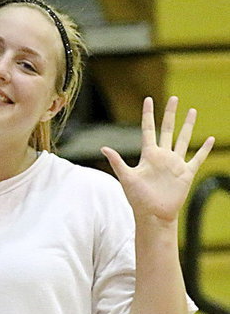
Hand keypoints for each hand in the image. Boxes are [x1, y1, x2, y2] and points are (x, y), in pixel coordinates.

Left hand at [101, 96, 214, 224]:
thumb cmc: (138, 199)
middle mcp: (162, 157)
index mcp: (149, 155)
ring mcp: (175, 164)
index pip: (148, 130)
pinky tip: (210, 139)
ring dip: (188, 126)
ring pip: (183, 139)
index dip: (148, 115)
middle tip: (174, 98)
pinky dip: (204, 149)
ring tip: (192, 110)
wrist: (153, 215)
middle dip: (170, 114)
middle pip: (167, 129)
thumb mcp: (127, 178)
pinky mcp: (186, 173)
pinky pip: (197, 158)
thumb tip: (103, 148)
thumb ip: (117, 162)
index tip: (148, 99)